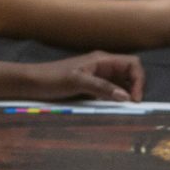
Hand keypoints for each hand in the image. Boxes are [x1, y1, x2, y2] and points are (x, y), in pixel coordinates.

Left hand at [22, 51, 144, 101]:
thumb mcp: (77, 82)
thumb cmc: (51, 78)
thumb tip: (125, 96)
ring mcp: (97, 76)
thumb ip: (101, 87)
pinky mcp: (90, 86)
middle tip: (131, 106)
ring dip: (125, 94)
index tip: (134, 99)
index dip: (138, 80)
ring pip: (120, 83)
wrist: (31, 82)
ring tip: (123, 109)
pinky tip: (110, 108)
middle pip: (129, 73)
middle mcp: (103, 66)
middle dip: (135, 88)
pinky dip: (114, 98)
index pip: (132, 64)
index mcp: (102, 60)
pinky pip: (109, 91)